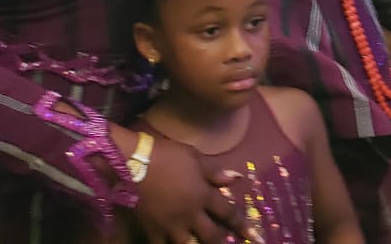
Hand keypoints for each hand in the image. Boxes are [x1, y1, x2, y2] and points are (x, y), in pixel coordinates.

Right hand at [129, 136, 260, 243]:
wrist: (135, 163)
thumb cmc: (167, 156)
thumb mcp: (195, 158)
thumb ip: (215, 172)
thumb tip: (236, 178)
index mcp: (203, 195)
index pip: (228, 213)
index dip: (243, 225)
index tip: (256, 236)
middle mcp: (191, 214)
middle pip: (212, 235)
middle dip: (223, 242)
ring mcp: (172, 225)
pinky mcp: (153, 230)